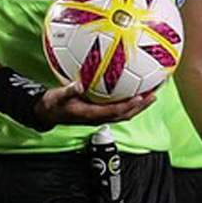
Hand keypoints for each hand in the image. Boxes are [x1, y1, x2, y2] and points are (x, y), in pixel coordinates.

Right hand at [34, 81, 156, 125]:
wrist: (47, 113)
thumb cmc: (53, 104)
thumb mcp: (57, 97)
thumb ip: (68, 91)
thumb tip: (78, 84)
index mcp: (91, 115)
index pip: (114, 111)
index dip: (128, 106)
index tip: (140, 97)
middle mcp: (99, 117)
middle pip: (125, 114)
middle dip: (140, 106)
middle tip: (154, 95)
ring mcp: (100, 116)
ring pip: (124, 113)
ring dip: (139, 105)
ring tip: (152, 94)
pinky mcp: (100, 112)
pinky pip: (119, 108)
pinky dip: (130, 102)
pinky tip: (136, 91)